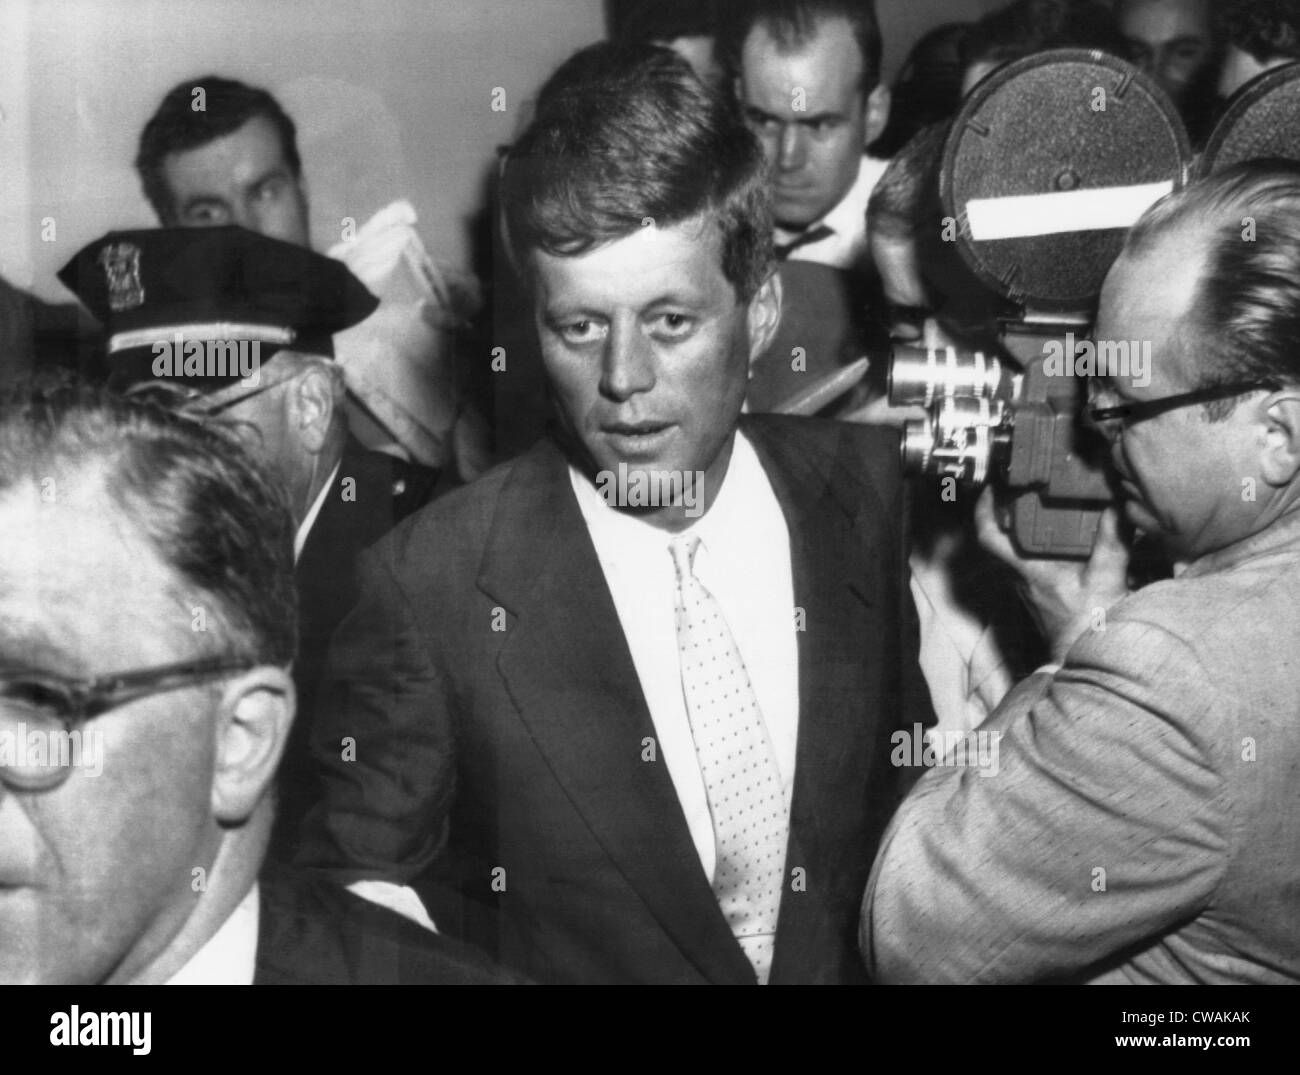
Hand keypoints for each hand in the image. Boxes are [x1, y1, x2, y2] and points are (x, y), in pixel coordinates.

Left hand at [975, 488, 1130, 662]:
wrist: (1086, 662)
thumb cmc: (1090, 629)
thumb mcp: (1107, 581)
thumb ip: (1113, 543)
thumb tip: (1117, 508)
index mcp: (1029, 571)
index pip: (989, 537)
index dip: (985, 509)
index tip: (992, 487)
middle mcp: (1022, 577)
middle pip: (1002, 538)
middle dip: (1009, 508)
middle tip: (1023, 484)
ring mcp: (1030, 587)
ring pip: (1018, 550)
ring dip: (1027, 526)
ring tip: (1044, 500)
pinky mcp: (1041, 594)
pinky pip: (1033, 561)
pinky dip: (1042, 543)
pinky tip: (1063, 534)